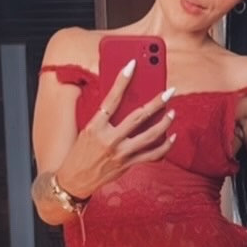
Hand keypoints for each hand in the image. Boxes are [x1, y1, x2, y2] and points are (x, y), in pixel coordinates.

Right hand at [55, 60, 176, 199]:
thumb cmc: (80, 152)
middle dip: (157, 102)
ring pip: (149, 136)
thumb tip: (125, 100)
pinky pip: (152, 155)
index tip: (133, 65)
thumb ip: (104, 117)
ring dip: (164, 123)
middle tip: (170, 91)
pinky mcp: (127, 165)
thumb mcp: (86, 130)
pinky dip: (164, 147)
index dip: (122, 80)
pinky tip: (172, 137)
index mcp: (95, 126)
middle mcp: (109, 140)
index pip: (112, 99)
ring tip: (173, 112)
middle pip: (138, 117)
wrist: (74, 180)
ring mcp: (120, 154)